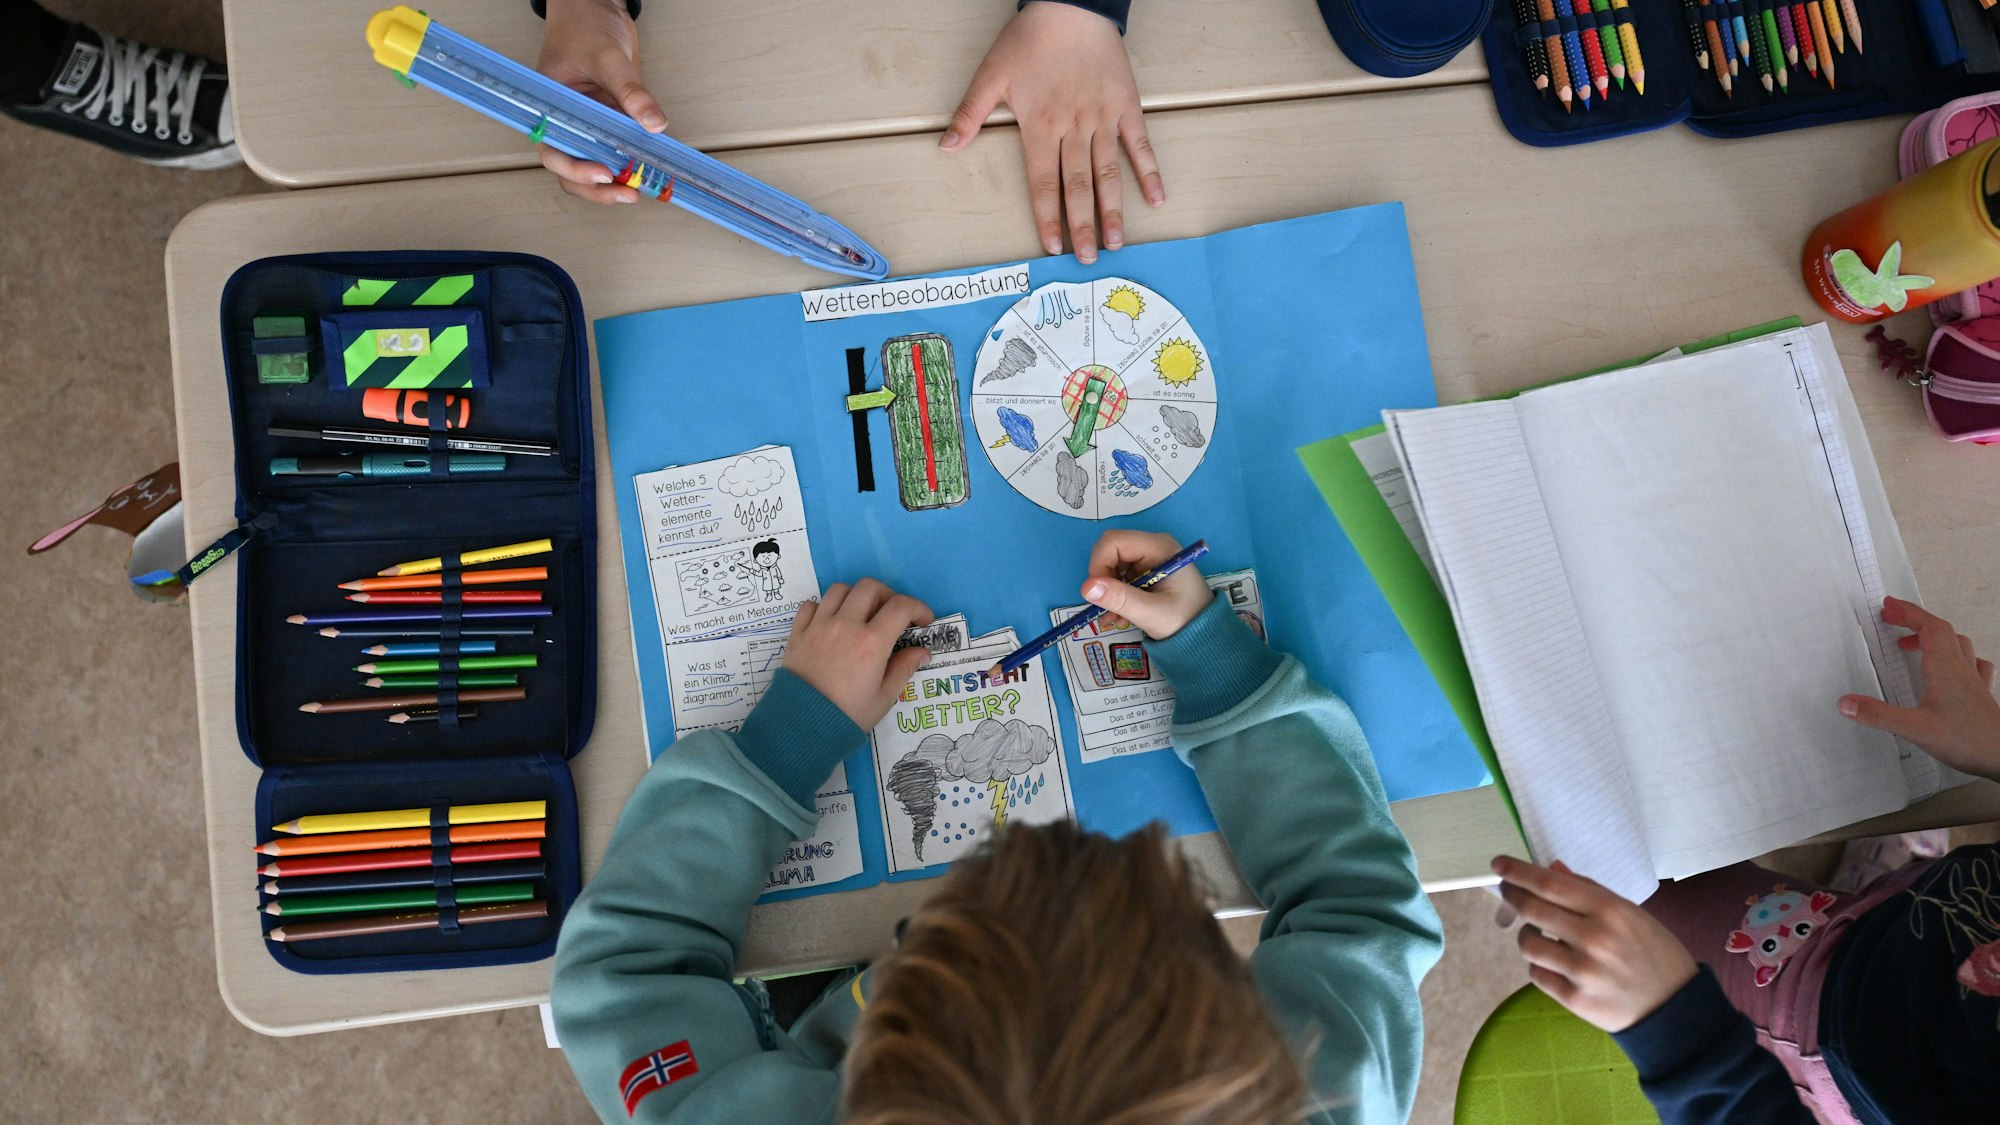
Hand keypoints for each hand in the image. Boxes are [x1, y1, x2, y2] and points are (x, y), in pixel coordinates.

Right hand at [536, 0, 667, 203]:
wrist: (596, 7)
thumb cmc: (584, 24)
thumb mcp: (608, 56)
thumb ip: (630, 91)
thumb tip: (655, 124)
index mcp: (550, 108)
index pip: (553, 150)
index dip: (575, 170)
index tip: (604, 175)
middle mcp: (566, 121)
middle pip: (572, 169)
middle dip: (599, 188)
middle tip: (630, 192)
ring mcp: (588, 123)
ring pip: (596, 164)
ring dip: (618, 179)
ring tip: (642, 186)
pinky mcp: (609, 120)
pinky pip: (618, 147)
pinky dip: (632, 160)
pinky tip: (651, 168)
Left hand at [783, 579, 934, 728]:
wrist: (801, 726)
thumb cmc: (848, 715)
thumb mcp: (884, 697)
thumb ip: (904, 668)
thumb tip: (922, 652)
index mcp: (872, 641)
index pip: (901, 606)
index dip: (918, 608)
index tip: (923, 622)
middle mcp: (846, 624)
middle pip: (870, 587)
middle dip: (888, 595)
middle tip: (892, 615)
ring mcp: (819, 625)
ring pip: (840, 589)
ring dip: (856, 596)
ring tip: (861, 615)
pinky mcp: (798, 632)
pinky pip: (811, 604)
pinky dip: (824, 607)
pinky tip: (831, 622)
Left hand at [942, 2, 1163, 263]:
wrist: (1072, 5)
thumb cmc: (1030, 40)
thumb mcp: (991, 74)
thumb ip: (970, 114)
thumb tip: (946, 147)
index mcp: (1040, 126)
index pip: (1043, 183)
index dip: (1048, 217)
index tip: (1053, 246)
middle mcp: (1074, 129)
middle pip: (1078, 186)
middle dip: (1082, 225)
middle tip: (1087, 259)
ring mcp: (1103, 119)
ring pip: (1109, 173)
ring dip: (1113, 210)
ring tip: (1116, 242)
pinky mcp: (1126, 107)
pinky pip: (1140, 145)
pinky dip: (1149, 172)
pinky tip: (1155, 200)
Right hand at [1079, 530, 1208, 639]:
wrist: (1205, 636)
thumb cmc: (1185, 621)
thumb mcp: (1151, 613)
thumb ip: (1119, 599)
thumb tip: (1086, 587)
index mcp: (1158, 548)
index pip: (1114, 542)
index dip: (1099, 564)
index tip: (1096, 593)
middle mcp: (1152, 547)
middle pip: (1111, 551)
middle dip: (1103, 580)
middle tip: (1105, 608)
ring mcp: (1149, 559)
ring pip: (1112, 566)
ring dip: (1108, 593)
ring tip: (1112, 619)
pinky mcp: (1146, 573)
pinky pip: (1120, 577)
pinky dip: (1115, 596)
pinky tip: (1119, 618)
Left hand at [1492, 856, 1696, 1032]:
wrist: (1675, 1009)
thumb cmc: (1654, 954)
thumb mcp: (1631, 914)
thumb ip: (1589, 890)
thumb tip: (1552, 867)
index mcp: (1610, 910)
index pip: (1550, 884)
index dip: (1518, 871)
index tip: (1499, 864)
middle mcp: (1594, 938)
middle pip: (1532, 909)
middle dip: (1512, 895)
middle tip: (1507, 891)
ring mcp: (1582, 971)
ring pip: (1528, 943)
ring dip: (1526, 934)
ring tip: (1538, 933)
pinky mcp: (1575, 999)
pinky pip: (1536, 975)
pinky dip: (1539, 965)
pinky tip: (1554, 963)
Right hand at [1839, 597, 1999, 782]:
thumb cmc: (1967, 740)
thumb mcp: (1915, 729)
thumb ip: (1878, 715)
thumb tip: (1846, 702)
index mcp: (1945, 669)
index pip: (1929, 627)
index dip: (1908, 613)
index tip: (1888, 606)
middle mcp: (1961, 669)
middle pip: (1942, 631)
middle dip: (1915, 620)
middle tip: (1892, 618)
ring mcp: (1973, 681)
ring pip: (1958, 645)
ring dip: (1934, 636)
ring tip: (1913, 642)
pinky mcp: (1980, 694)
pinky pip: (1973, 664)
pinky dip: (1959, 657)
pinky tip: (1954, 666)